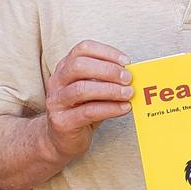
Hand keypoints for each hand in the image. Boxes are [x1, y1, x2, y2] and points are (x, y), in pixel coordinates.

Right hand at [41, 40, 132, 163]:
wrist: (61, 140)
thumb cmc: (82, 110)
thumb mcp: (94, 90)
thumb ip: (107, 80)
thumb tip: (133, 74)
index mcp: (64, 67)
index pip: (83, 49)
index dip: (106, 52)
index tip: (126, 61)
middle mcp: (57, 81)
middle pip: (79, 66)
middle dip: (108, 70)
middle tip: (128, 78)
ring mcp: (56, 102)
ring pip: (82, 89)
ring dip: (110, 90)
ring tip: (128, 93)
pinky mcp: (61, 122)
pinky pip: (88, 112)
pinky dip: (110, 109)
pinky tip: (124, 108)